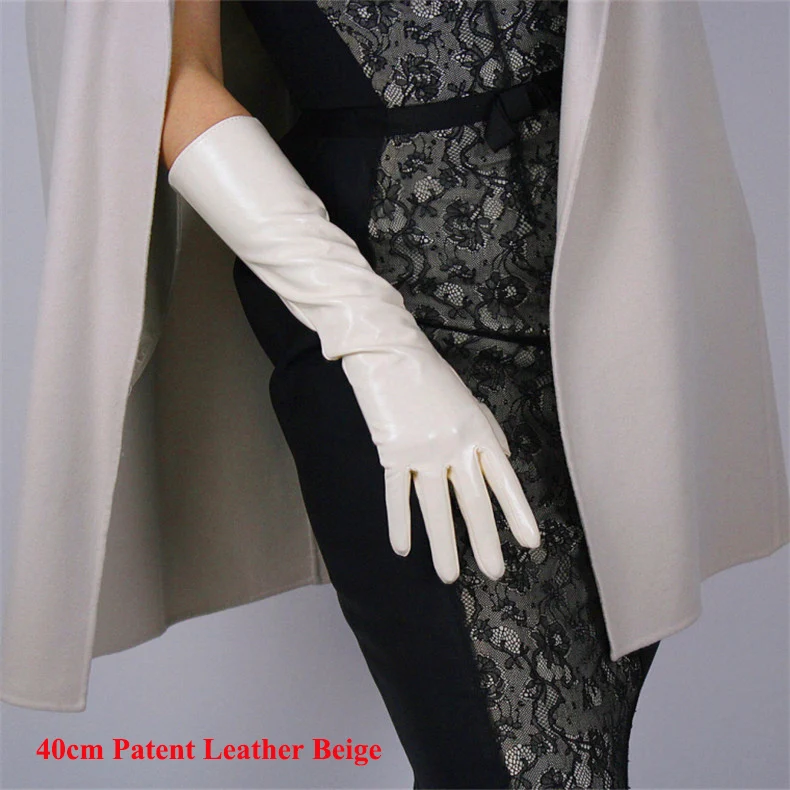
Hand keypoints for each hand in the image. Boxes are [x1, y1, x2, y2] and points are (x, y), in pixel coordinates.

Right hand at [342, 339, 540, 582]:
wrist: (389, 352)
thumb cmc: (429, 375)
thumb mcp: (468, 399)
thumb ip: (488, 430)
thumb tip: (505, 459)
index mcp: (477, 431)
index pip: (503, 480)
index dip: (517, 513)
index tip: (530, 542)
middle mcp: (455, 446)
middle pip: (472, 501)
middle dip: (484, 540)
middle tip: (495, 573)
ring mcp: (423, 451)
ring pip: (434, 507)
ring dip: (442, 545)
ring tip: (448, 576)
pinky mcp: (393, 452)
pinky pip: (397, 495)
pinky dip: (399, 523)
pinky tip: (403, 549)